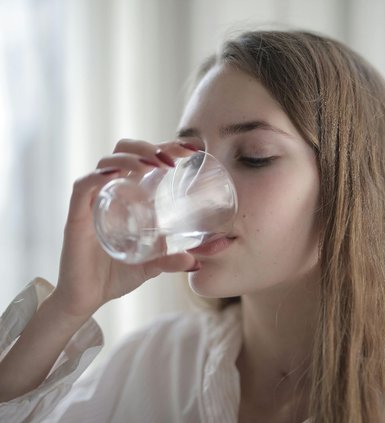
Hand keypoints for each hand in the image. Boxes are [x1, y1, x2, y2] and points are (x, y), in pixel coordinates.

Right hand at [51, 139, 199, 318]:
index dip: (166, 147)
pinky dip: (98, 176)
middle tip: (172, 159)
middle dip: (148, 147)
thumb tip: (197, 262)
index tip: (191, 150)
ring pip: (106, 162)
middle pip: (124, 151)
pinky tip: (117, 175)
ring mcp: (93, 201)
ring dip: (131, 157)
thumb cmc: (116, 275)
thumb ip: (172, 261)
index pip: (145, 159)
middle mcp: (111, 192)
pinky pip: (83, 186)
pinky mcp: (77, 216)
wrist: (86, 299)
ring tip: (153, 166)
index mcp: (129, 196)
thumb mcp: (152, 265)